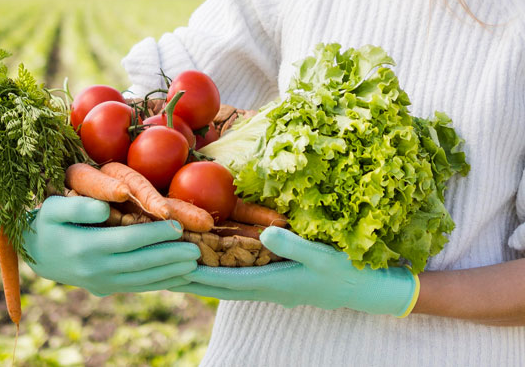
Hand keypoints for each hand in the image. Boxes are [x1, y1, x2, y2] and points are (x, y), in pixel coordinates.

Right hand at [23, 195, 199, 295]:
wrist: (35, 252)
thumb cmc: (47, 222)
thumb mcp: (54, 207)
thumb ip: (79, 205)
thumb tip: (104, 206)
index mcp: (85, 247)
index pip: (127, 241)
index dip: (154, 234)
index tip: (176, 226)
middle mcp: (94, 269)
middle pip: (140, 263)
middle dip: (169, 257)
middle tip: (195, 250)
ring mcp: (100, 282)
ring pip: (141, 279)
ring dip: (169, 272)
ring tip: (192, 264)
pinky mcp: (104, 288)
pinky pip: (136, 287)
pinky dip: (158, 283)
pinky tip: (176, 276)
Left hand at [171, 226, 418, 316]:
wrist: (367, 289)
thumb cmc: (346, 271)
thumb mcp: (321, 255)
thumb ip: (292, 245)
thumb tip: (264, 235)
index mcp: (271, 282)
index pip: (223, 280)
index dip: (195, 273)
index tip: (168, 266)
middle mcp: (265, 288)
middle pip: (217, 285)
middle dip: (188, 277)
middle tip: (157, 269)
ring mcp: (271, 285)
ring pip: (226, 282)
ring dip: (201, 275)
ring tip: (173, 266)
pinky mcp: (277, 280)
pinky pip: (240, 276)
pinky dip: (220, 270)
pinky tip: (211, 263)